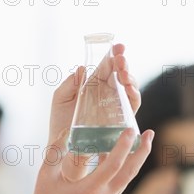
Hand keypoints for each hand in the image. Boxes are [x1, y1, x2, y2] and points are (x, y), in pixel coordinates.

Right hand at [16, 127, 153, 193]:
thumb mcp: (45, 175)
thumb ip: (56, 151)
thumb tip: (66, 131)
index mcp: (90, 190)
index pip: (114, 164)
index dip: (124, 145)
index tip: (130, 130)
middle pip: (130, 172)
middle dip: (142, 151)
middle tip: (149, 133)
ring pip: (126, 178)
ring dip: (134, 160)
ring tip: (139, 142)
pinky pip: (117, 184)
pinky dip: (121, 169)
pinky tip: (115, 156)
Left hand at [51, 44, 140, 181]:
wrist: (63, 147)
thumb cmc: (60, 123)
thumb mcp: (60, 99)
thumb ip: (69, 84)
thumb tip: (82, 69)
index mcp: (93, 86)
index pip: (106, 67)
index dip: (113, 56)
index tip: (118, 46)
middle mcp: (107, 94)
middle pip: (120, 74)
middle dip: (123, 63)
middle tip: (121, 57)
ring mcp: (115, 106)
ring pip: (129, 87)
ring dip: (129, 77)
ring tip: (122, 72)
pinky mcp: (121, 120)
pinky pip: (133, 105)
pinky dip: (133, 94)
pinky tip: (129, 86)